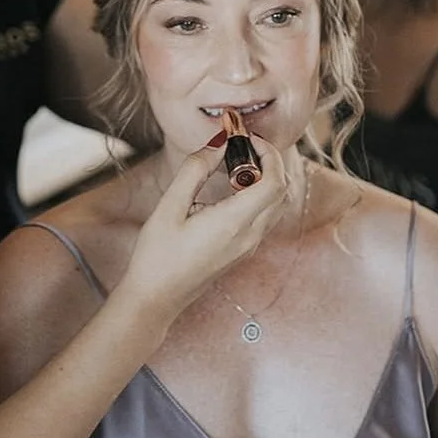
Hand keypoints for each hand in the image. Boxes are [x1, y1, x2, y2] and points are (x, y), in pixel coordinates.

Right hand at [120, 136, 286, 319]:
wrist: (155, 299)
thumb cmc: (157, 256)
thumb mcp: (169, 206)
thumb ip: (195, 169)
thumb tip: (219, 143)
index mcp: (234, 223)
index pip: (275, 182)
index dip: (269, 153)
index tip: (247, 138)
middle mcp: (249, 236)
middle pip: (282, 191)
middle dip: (269, 161)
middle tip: (243, 145)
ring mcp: (248, 247)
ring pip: (276, 205)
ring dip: (266, 178)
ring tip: (236, 164)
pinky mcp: (242, 252)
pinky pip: (264, 217)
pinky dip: (258, 194)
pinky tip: (230, 188)